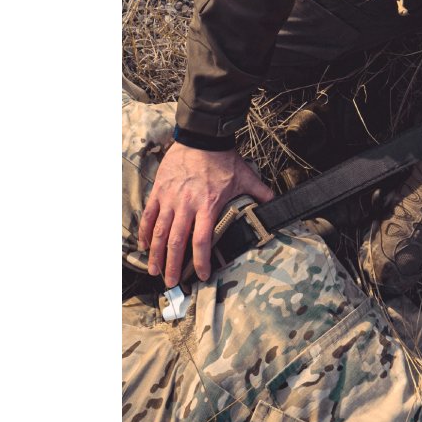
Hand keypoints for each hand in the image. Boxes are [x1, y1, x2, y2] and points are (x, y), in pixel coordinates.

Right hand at [138, 142, 273, 286]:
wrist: (202, 138)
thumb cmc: (224, 159)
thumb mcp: (246, 177)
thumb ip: (261, 193)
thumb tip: (277, 203)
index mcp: (208, 206)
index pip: (202, 241)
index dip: (200, 261)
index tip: (201, 276)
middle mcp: (187, 205)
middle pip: (176, 242)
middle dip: (172, 266)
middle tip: (171, 283)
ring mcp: (170, 198)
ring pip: (159, 232)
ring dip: (155, 254)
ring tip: (154, 271)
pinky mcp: (160, 190)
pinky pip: (149, 215)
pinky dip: (145, 231)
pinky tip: (144, 245)